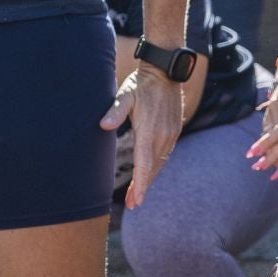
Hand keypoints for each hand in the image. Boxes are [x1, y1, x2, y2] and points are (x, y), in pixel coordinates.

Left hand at [100, 66, 185, 207]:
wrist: (166, 72)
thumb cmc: (141, 84)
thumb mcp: (125, 94)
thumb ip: (115, 110)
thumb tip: (103, 125)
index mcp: (149, 131)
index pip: (144, 165)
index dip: (140, 185)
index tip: (136, 201)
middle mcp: (163, 136)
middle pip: (152, 169)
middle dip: (142, 188)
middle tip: (132, 204)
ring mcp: (170, 135)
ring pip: (159, 163)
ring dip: (149, 178)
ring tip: (138, 194)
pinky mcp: (174, 131)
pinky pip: (164, 155)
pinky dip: (156, 167)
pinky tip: (149, 171)